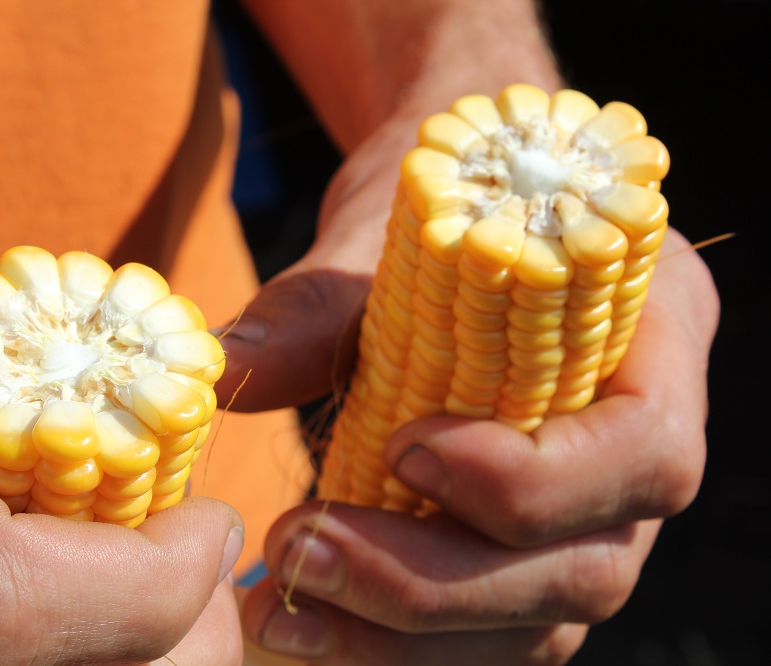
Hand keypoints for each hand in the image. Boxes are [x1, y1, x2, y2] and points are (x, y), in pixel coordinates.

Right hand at [0, 264, 243, 665]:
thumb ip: (6, 365)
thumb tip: (140, 425)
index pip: (1, 602)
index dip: (144, 581)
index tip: (211, 521)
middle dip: (163, 636)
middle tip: (194, 558)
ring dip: (127, 654)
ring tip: (145, 576)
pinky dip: (69, 660)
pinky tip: (77, 606)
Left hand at [221, 224, 716, 663]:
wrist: (451, 225)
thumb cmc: (441, 212)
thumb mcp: (386, 237)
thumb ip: (319, 309)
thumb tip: (232, 372)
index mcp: (648, 337)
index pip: (645, 445)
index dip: (532, 477)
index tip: (403, 450)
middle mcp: (638, 447)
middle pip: (589, 564)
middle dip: (435, 578)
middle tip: (304, 548)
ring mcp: (593, 515)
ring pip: (538, 621)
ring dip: (403, 632)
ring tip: (284, 601)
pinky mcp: (532, 557)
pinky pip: (491, 634)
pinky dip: (396, 643)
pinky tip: (305, 625)